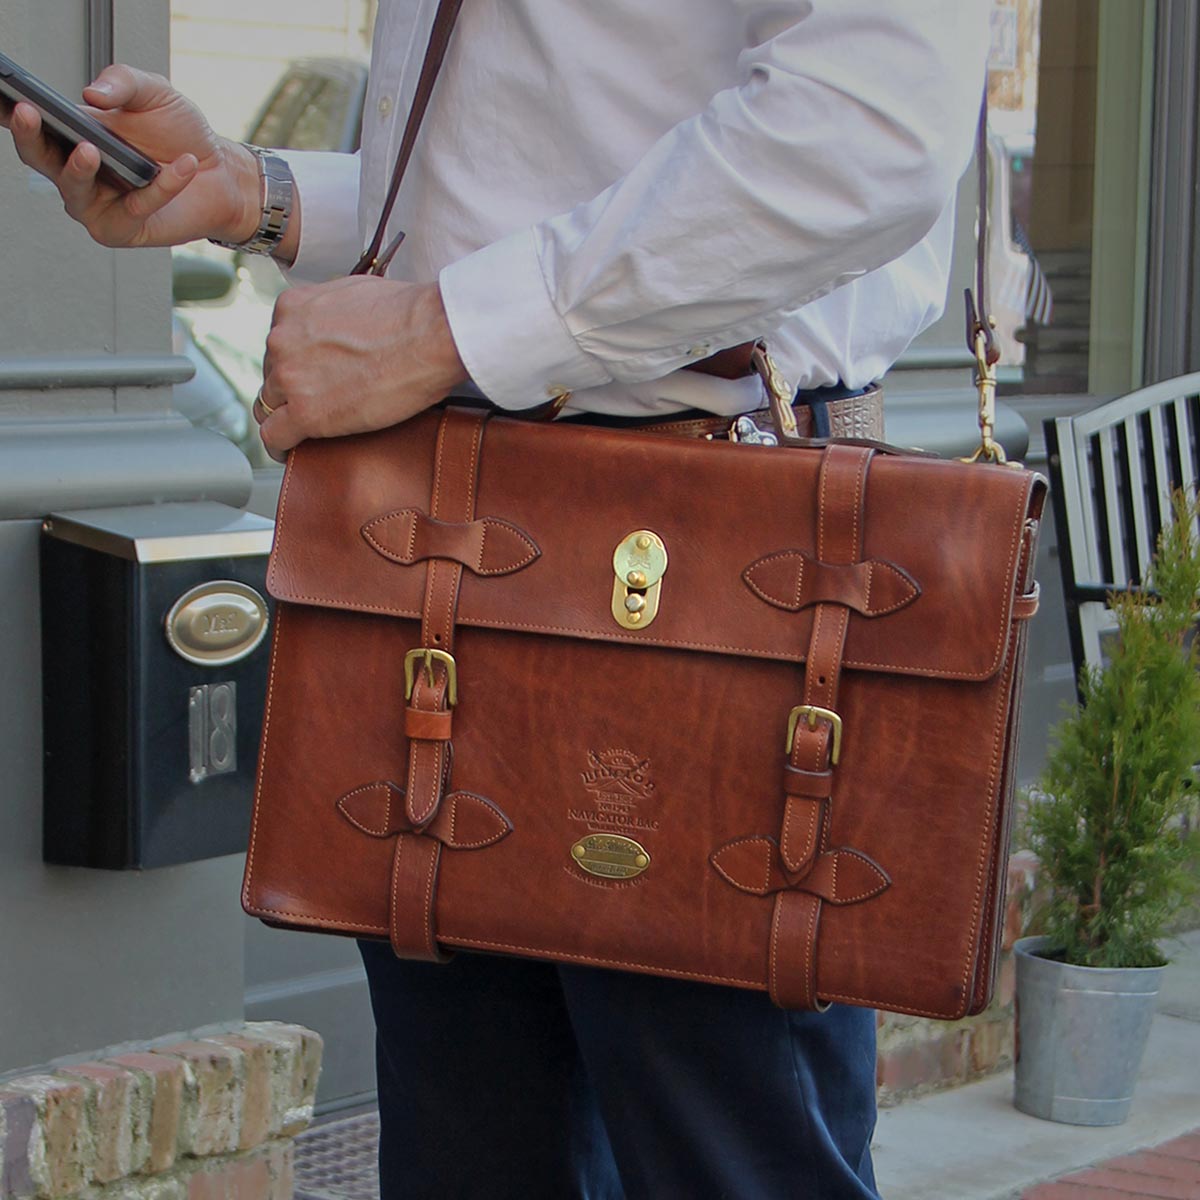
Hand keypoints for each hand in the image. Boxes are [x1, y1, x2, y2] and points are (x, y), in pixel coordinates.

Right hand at [0, 64, 261, 248]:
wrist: (220, 173)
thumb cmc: (179, 134)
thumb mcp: (153, 93)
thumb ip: (123, 82)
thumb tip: (91, 93)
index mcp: (72, 136)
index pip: (32, 125)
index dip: (14, 114)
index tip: (9, 99)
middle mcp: (77, 173)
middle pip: (39, 159)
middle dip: (31, 137)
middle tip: (30, 114)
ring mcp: (97, 205)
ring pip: (75, 191)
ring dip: (80, 169)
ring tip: (91, 149)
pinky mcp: (126, 229)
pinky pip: (136, 208)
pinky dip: (161, 186)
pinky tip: (183, 165)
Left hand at [256, 278, 468, 461]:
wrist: (431, 334)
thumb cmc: (408, 313)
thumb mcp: (355, 292)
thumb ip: (333, 310)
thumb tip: (342, 324)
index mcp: (292, 308)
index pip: (278, 343)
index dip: (294, 363)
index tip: (308, 375)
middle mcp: (283, 339)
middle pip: (272, 375)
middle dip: (292, 389)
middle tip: (319, 400)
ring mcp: (291, 378)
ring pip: (269, 407)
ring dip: (287, 417)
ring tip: (306, 429)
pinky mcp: (307, 413)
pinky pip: (275, 437)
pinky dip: (281, 447)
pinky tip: (291, 451)